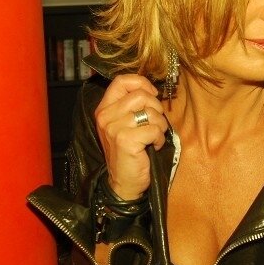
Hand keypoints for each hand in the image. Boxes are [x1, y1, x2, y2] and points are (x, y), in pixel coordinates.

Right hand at [94, 75, 166, 200]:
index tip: (152, 96)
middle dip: (156, 108)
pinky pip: (154, 129)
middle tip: (154, 123)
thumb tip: (151, 90)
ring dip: (159, 125)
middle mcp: (105, 116)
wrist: (124, 183)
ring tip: (153, 137)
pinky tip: (152, 146)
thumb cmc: (129, 152)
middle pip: (140, 95)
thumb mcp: (125, 125)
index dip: (142, 83)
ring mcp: (114, 128)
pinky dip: (159, 138)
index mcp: (104, 109)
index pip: (121, 81)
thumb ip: (132, 106)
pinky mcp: (125, 140)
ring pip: (150, 112)